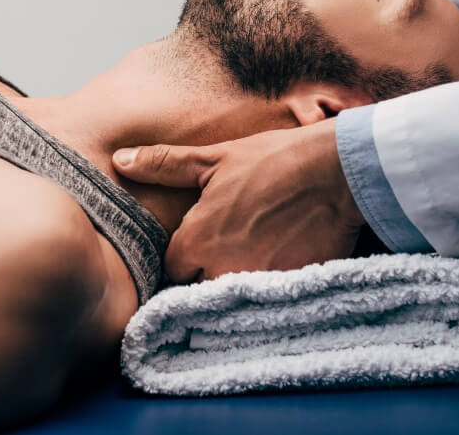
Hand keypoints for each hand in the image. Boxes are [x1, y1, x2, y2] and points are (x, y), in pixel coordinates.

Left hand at [112, 119, 366, 282]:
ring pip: (232, 297)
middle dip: (208, 272)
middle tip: (228, 246)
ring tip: (253, 255)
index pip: (172, 268)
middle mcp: (222, 269)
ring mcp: (257, 284)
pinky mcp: (290, 290)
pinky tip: (279, 262)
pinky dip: (270, 288)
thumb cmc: (274, 160)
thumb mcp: (215, 158)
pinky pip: (268, 301)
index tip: (199, 241)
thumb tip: (120, 161)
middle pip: (200, 288)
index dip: (184, 255)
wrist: (338, 171)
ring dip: (236, 281)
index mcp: (197, 241)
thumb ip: (164, 164)